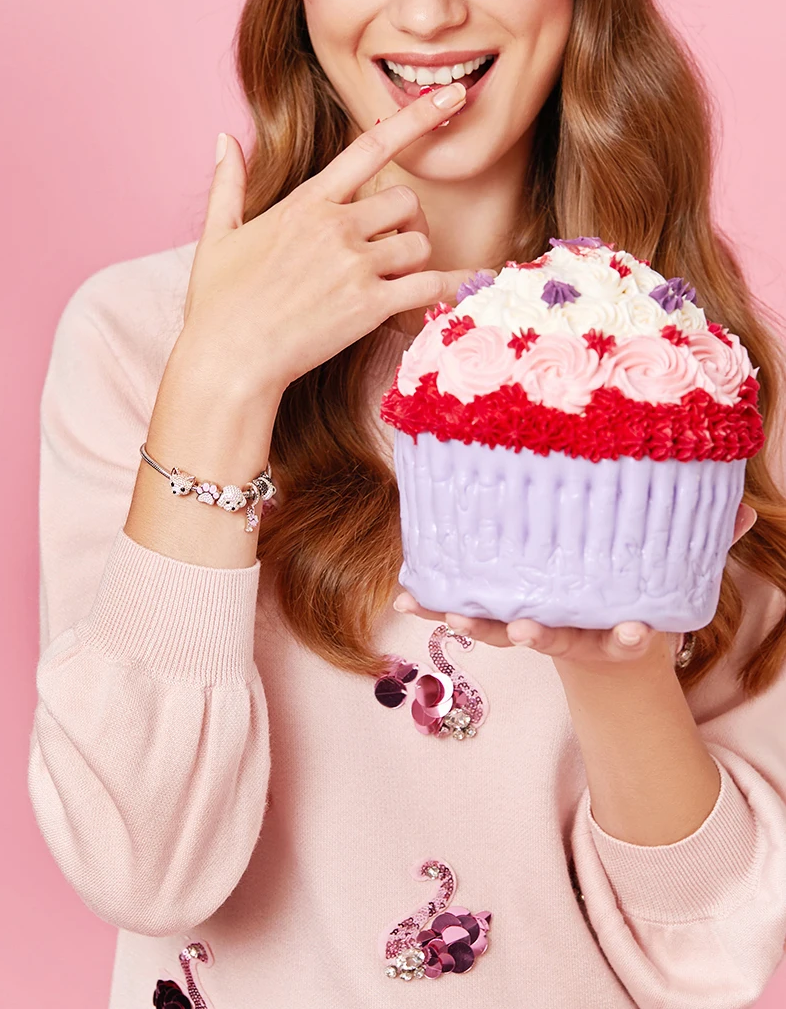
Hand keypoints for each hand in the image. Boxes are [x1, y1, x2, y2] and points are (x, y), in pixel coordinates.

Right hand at [179, 82, 473, 400]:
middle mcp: (335, 225)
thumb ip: (227, 183)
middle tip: (388, 249)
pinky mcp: (370, 304)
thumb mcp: (217, 236)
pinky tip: (467, 289)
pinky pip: (432, 285)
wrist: (228, 360)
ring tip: (389, 282)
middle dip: (403, 223)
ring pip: (419, 242)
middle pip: (405, 202)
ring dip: (413, 260)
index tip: (451, 97)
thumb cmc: (219, 303)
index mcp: (306, 202)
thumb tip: (222, 138)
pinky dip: (453, 287)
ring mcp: (355, 264)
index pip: (371, 146)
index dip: (418, 117)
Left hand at [393, 502, 757, 665]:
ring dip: (474, 624)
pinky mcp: (497, 612)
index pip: (625, 636)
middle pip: (553, 641)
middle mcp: (571, 634)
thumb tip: (744, 509)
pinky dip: (434, 605)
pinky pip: (463, 610)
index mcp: (615, 627)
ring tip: (447, 615)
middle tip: (527, 630)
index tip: (637, 632)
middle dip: (538, 637)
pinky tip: (406, 597)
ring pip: (501, 631)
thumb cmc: (636, 590)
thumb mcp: (672, 573)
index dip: (630, 636)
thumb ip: (704, 542)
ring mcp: (531, 625)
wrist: (600, 639)